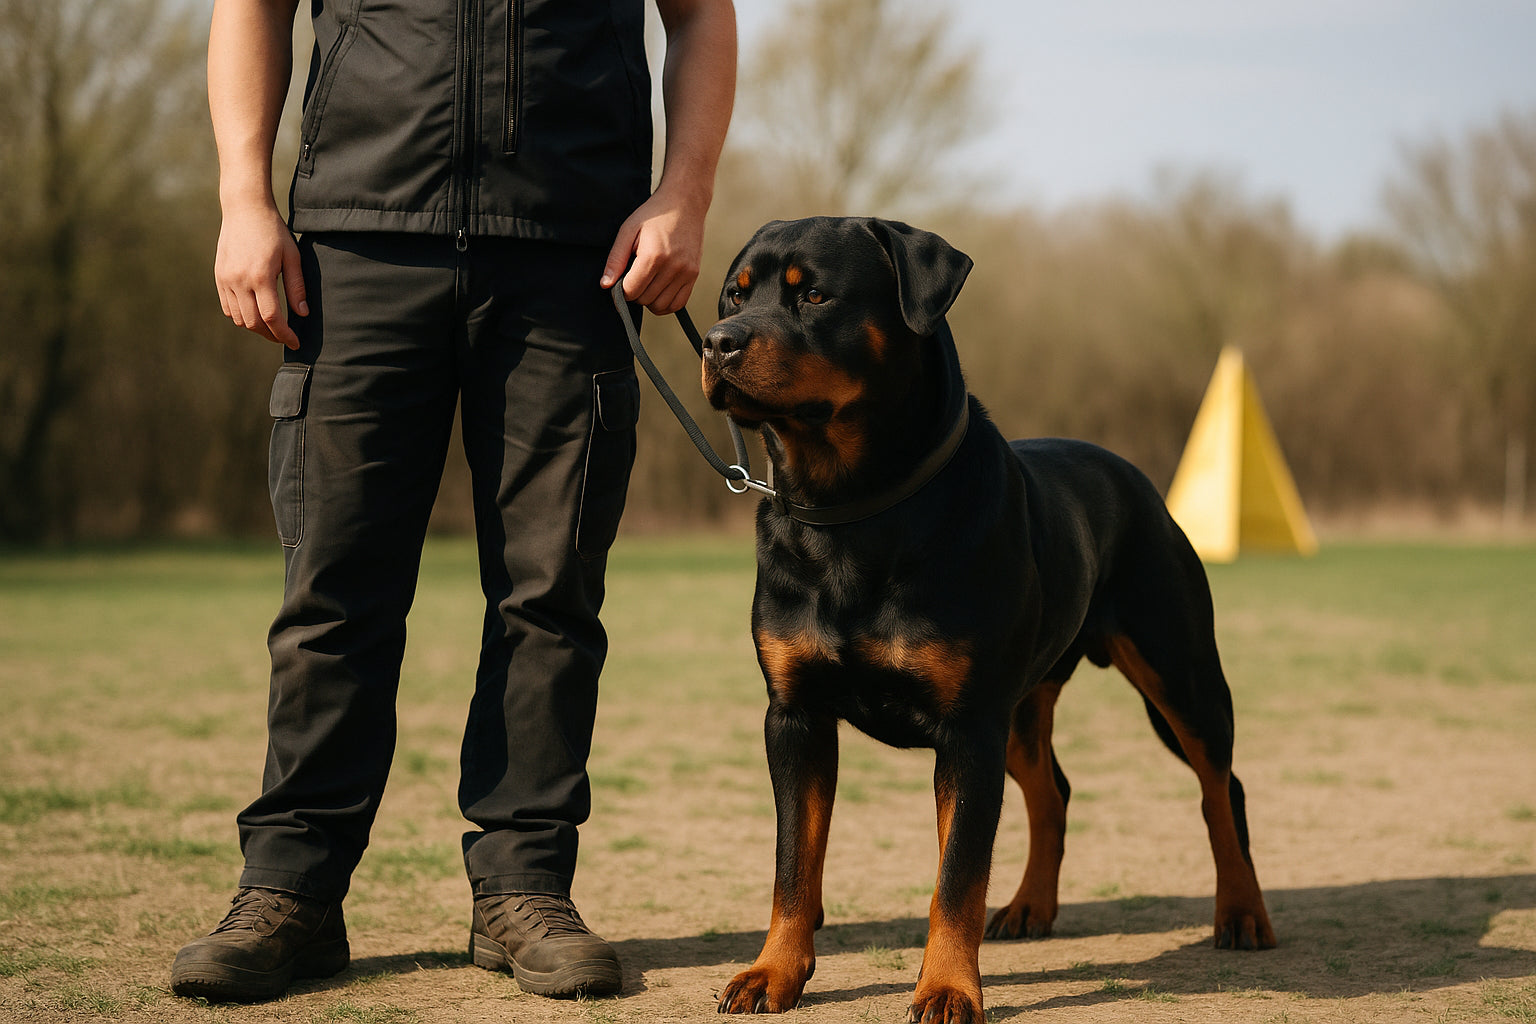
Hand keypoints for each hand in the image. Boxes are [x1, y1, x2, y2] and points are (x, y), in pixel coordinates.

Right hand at [214, 202, 306, 348]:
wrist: (244, 209)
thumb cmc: (274, 231)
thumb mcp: (292, 257)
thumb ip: (297, 287)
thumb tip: (302, 314)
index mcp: (261, 277)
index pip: (272, 318)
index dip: (284, 335)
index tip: (295, 342)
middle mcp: (240, 281)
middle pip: (254, 323)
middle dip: (271, 335)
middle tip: (285, 337)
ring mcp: (226, 279)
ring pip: (239, 319)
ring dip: (256, 328)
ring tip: (272, 327)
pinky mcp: (219, 277)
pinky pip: (228, 307)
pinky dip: (241, 317)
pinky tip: (254, 314)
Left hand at [600, 185, 706, 315]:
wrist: (685, 203)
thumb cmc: (653, 215)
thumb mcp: (628, 230)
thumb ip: (616, 259)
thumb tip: (606, 285)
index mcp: (653, 255)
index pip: (631, 291)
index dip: (621, 289)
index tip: (621, 279)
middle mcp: (673, 267)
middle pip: (645, 299)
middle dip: (634, 293)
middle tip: (634, 277)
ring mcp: (686, 272)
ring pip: (661, 306)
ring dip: (649, 300)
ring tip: (646, 283)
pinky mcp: (694, 275)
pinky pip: (678, 303)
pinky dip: (665, 303)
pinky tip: (658, 290)